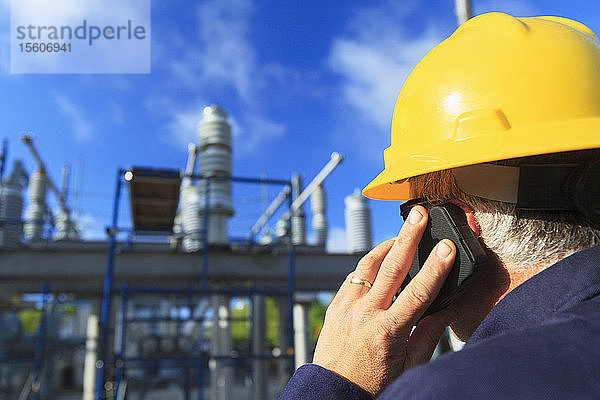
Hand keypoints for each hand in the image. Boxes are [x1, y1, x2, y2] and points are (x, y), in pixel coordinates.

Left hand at [312, 206, 457, 395]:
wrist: (333, 393)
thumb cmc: (372, 385)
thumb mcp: (408, 366)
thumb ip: (428, 335)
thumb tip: (447, 311)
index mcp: (388, 332)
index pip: (418, 293)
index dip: (436, 268)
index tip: (447, 247)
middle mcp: (365, 314)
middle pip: (391, 267)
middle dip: (407, 236)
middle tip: (418, 214)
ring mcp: (347, 307)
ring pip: (368, 265)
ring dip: (386, 246)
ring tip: (401, 234)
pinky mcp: (335, 306)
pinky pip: (353, 277)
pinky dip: (368, 265)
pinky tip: (379, 260)